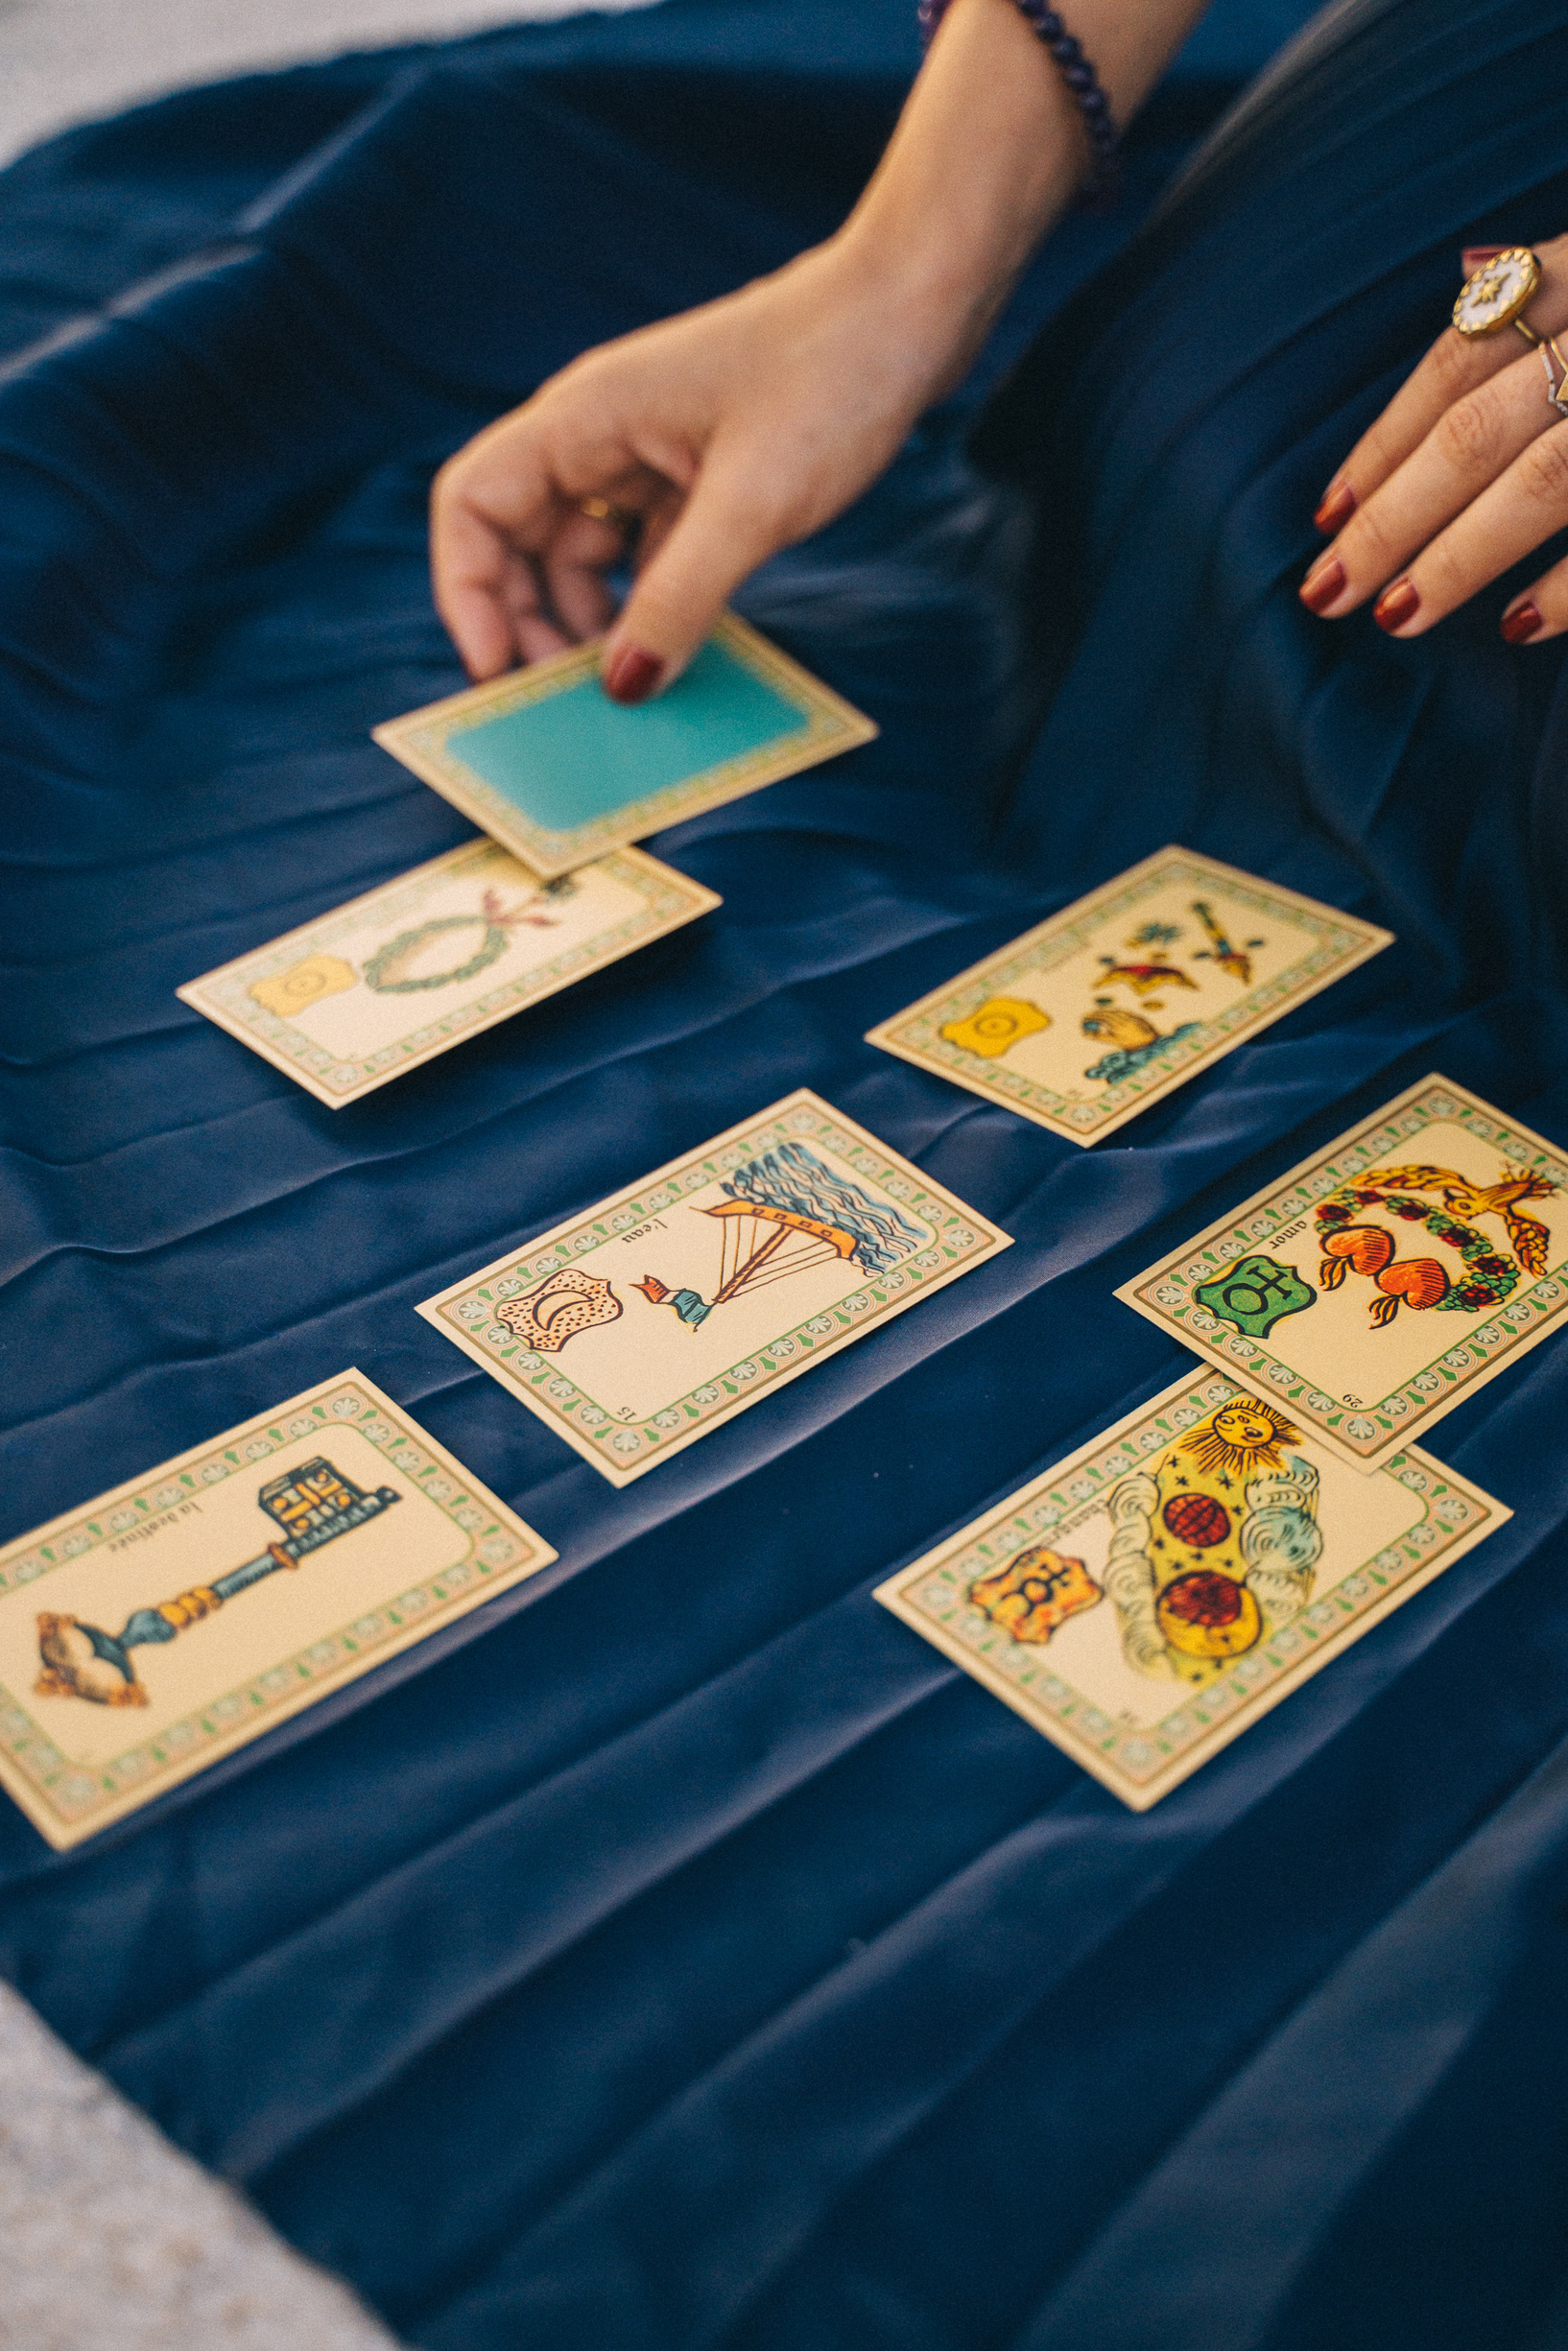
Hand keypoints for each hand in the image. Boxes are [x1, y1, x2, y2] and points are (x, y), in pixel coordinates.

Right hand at [430, 240, 956, 702]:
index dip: (468, 591)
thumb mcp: (752, 506)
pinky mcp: (694, 476)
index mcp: (584, 417)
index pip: (474, 505)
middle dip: (529, 623)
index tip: (498, 669)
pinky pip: (643, 555)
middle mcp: (599, 434)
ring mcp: (645, 454)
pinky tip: (671, 652)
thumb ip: (679, 600)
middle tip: (564, 704)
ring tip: (622, 690)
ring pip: (581, 556)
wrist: (910, 310)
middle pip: (520, 542)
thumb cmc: (831, 376)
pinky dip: (647, 606)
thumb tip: (622, 687)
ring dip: (589, 624)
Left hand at [1301, 234, 1567, 642]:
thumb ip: (1544, 276)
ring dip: (1460, 556)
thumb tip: (1472, 271)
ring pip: (1541, 479)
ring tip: (1395, 616)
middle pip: (1477, 431)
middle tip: (1326, 592)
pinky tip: (1514, 627)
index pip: (1458, 361)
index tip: (1326, 516)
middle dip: (1392, 518)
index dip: (1385, 443)